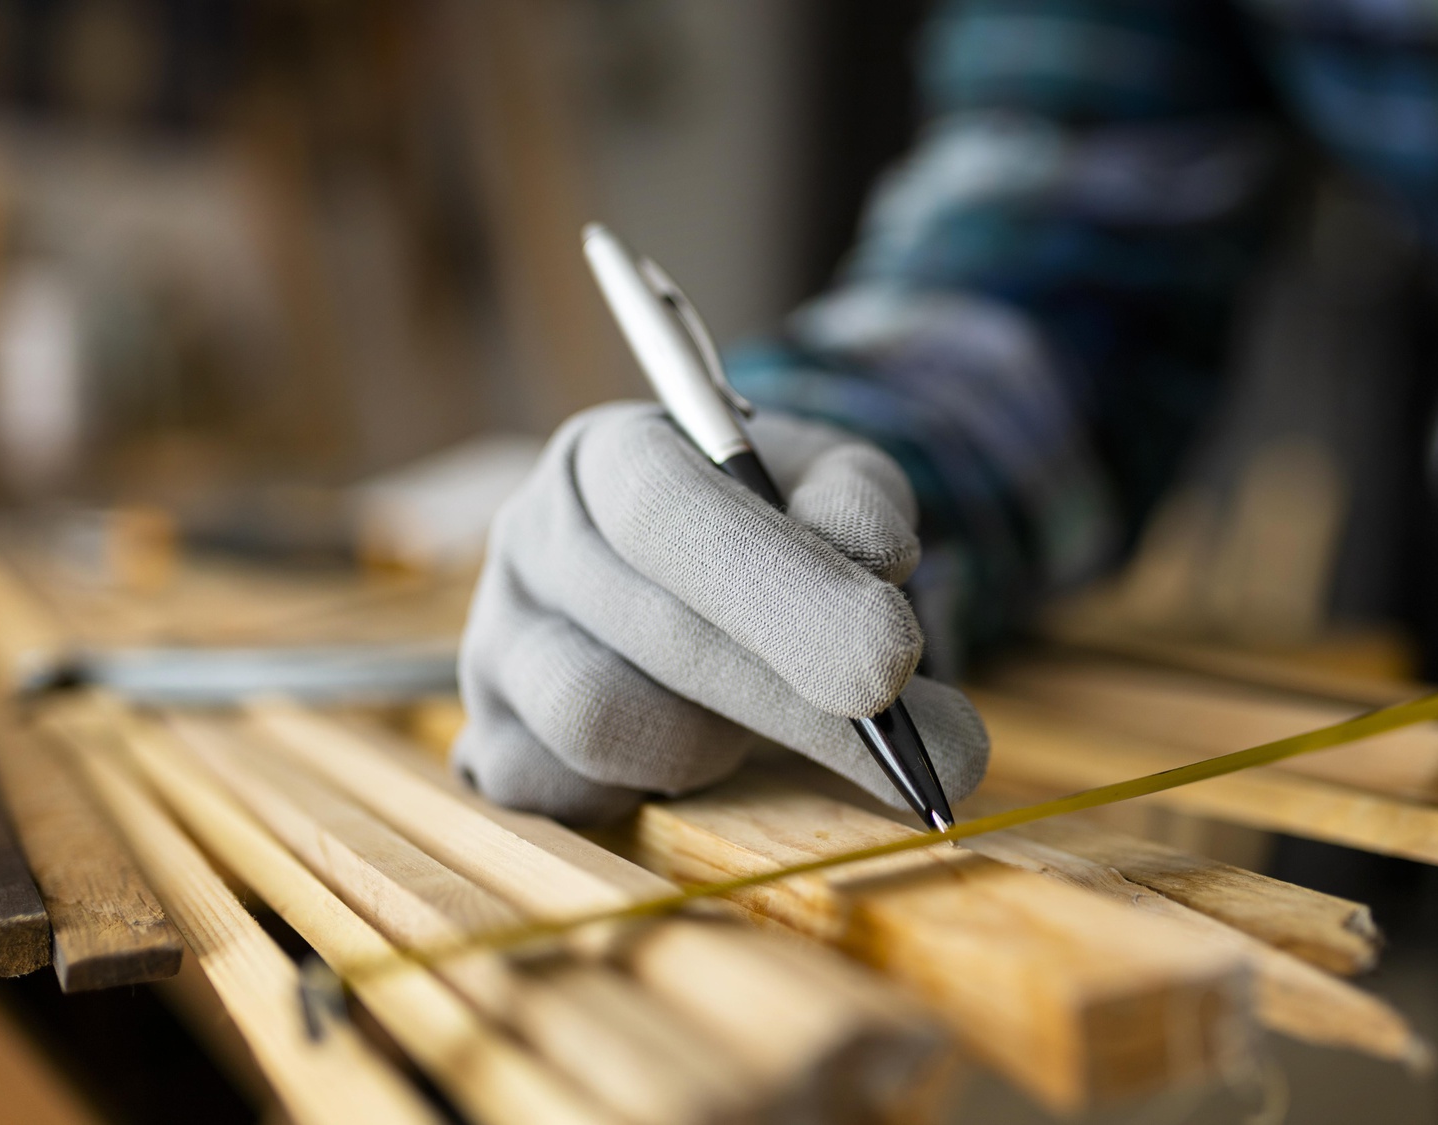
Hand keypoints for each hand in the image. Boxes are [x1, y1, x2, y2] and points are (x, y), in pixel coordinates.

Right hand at [453, 402, 988, 823]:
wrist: (700, 597)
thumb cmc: (775, 533)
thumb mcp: (833, 488)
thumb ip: (862, 503)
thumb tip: (876, 556)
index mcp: (607, 454)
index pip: (669, 510)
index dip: (782, 590)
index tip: (895, 662)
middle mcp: (530, 540)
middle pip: (656, 633)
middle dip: (808, 705)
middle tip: (943, 756)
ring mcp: (494, 648)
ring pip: (604, 724)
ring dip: (720, 744)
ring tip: (772, 724)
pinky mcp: (494, 747)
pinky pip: (573, 799)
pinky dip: (655, 797)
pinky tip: (703, 760)